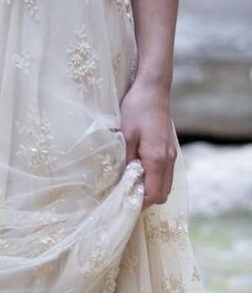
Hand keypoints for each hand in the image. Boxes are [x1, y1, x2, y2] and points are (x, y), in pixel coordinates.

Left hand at [119, 78, 176, 208]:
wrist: (154, 88)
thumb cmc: (136, 108)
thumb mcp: (124, 136)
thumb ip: (124, 162)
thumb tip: (120, 185)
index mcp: (157, 158)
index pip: (152, 195)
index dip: (139, 204)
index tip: (123, 203)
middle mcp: (168, 159)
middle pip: (162, 195)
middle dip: (145, 200)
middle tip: (126, 195)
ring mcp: (172, 155)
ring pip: (166, 186)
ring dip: (150, 190)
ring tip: (131, 184)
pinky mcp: (171, 150)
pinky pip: (166, 175)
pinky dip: (155, 180)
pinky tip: (139, 172)